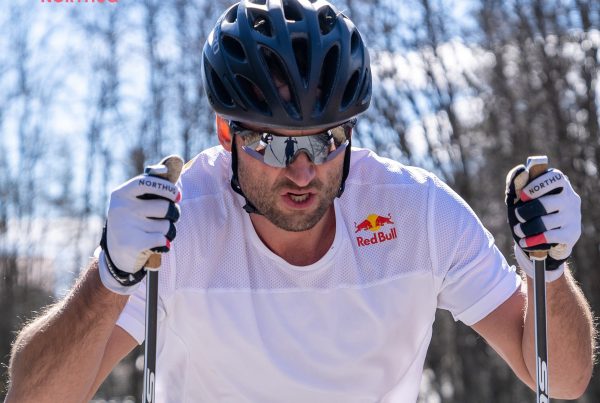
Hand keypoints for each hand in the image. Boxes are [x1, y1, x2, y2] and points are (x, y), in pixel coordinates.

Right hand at [98, 168, 181, 293]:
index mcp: (122, 193)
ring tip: (157, 233)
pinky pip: (163, 239)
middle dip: (174, 213)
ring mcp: (125, 226)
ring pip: (166, 225)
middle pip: (165, 207)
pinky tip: (156, 245)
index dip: (167, 188)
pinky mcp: (132, 244)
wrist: (117, 255)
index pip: (147, 182)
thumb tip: (176, 159)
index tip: (177, 195)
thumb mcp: (138, 201)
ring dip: (169, 231)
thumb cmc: (134, 221)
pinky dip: (165, 243)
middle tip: (169, 217)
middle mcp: (121, 207)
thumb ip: (155, 182)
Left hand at [505, 164, 580, 281]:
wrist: (545, 238)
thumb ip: (516, 184)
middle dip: (526, 211)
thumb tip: (521, 170)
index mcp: (559, 184)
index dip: (536, 186)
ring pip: (546, 222)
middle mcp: (570, 198)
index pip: (555, 178)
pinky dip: (533, 240)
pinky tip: (524, 241)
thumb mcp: (520, 198)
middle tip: (517, 215)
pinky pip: (550, 236)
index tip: (522, 196)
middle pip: (547, 203)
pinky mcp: (572, 233)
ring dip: (527, 228)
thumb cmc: (530, 211)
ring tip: (518, 230)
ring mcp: (573, 216)